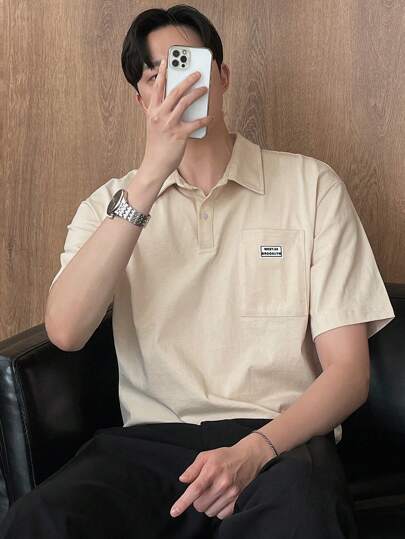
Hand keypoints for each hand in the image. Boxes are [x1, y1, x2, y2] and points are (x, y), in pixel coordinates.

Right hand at [141, 56, 212, 180]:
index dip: (162, 73)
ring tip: (205, 89)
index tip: (167, 61)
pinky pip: (195, 123)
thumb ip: (156, 112)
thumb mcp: (153, 126)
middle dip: (187, 79)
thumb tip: (164, 102)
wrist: (154, 164)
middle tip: (197, 72)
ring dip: (197, 93)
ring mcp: (169, 125)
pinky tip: (210, 116)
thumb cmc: (156, 146)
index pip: (157, 88)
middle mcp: (160, 115)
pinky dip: (204, 119)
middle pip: (175, 91)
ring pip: (185, 103)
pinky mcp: (179, 135)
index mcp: (153, 112)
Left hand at [169, 438, 273, 519]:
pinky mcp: (238, 501)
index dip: (183, 502)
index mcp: (211, 471)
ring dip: (208, 505)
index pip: (194, 490)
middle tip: (204, 489)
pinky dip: (218, 510)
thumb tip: (183, 480)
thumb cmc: (225, 457)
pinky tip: (221, 498)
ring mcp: (231, 494)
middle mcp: (222, 484)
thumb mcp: (206, 456)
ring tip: (214, 492)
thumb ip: (193, 468)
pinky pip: (221, 515)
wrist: (249, 458)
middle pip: (199, 505)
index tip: (174, 512)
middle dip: (197, 500)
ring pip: (209, 512)